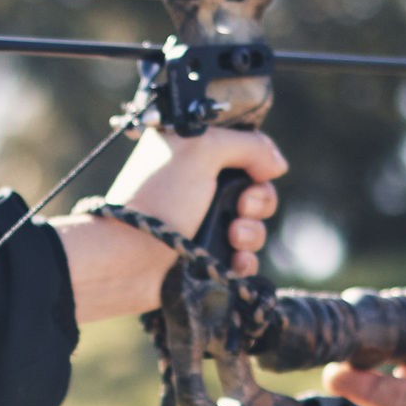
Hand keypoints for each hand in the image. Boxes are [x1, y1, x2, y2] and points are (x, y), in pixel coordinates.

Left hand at [57, 126, 284, 323]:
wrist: (128, 259)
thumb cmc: (159, 200)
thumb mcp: (202, 151)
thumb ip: (248, 144)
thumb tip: (277, 163)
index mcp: (193, 154)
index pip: (245, 151)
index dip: (257, 163)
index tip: (255, 172)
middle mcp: (199, 186)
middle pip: (256, 190)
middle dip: (258, 200)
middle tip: (241, 207)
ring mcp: (203, 224)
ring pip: (254, 226)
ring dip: (251, 232)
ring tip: (232, 236)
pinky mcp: (207, 257)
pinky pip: (244, 259)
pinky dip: (244, 260)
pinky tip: (233, 261)